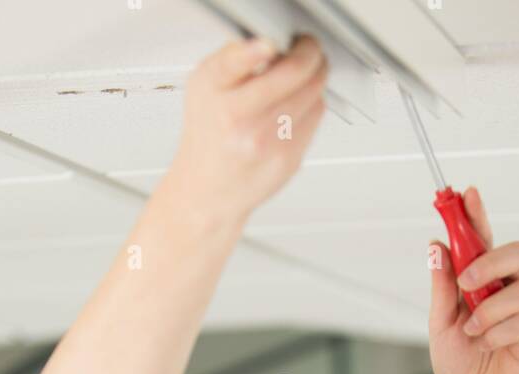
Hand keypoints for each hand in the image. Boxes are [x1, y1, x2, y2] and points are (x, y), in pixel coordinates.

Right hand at [165, 34, 328, 228]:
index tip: (270, 44)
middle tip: (307, 47)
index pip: (237, 63)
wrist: (209, 189)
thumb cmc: (208, 135)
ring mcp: (269, 143)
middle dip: (309, 53)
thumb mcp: (202, 87)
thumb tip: (267, 40)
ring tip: (303, 74)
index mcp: (218, 97)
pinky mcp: (290, 159)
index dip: (258, 50)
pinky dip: (312, 102)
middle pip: (295, 73)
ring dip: (315, 76)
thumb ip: (232, 58)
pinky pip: (316, 116)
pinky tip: (297, 104)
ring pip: (313, 92)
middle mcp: (242, 122)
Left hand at [428, 188, 518, 373]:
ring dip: (490, 308)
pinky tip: (485, 346)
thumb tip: (435, 247)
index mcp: (485, 282)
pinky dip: (496, 334)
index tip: (466, 194)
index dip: (477, 215)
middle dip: (492, 259)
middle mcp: (509, 291)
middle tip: (467, 280)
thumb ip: (442, 287)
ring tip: (472, 330)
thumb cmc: (461, 362)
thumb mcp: (440, 323)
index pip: (484, 239)